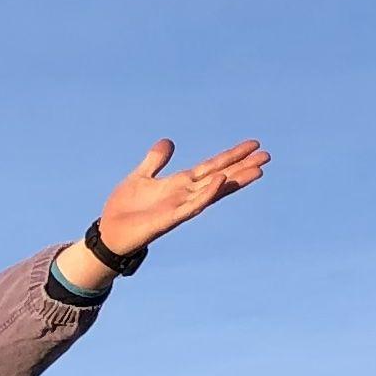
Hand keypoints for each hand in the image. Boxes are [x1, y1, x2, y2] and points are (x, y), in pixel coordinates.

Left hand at [94, 137, 268, 259]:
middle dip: (242, 167)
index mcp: (180, 183)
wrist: (109, 233)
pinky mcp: (170, 218)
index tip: (253, 145)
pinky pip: (193, 205)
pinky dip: (207, 193)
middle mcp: (186, 195)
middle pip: (220, 177)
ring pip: (214, 191)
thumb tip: (169, 142)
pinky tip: (220, 180)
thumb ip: (155, 161)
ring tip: (257, 169)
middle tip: (267, 156)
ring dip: (235, 180)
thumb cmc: (124, 208)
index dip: (232, 155)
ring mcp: (180, 207)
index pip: (212, 166)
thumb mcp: (140, 176)